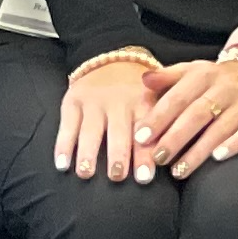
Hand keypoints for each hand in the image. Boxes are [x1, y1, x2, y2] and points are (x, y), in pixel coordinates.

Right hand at [55, 58, 166, 183]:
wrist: (112, 61)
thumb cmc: (138, 93)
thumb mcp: (157, 97)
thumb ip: (165, 121)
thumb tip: (174, 154)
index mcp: (143, 102)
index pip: (145, 130)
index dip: (145, 154)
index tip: (145, 177)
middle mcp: (118, 102)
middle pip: (118, 131)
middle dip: (118, 153)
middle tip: (117, 175)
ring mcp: (94, 101)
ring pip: (91, 129)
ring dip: (88, 152)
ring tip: (86, 173)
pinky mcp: (73, 101)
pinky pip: (67, 125)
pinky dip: (64, 145)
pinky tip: (62, 165)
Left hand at [137, 54, 237, 171]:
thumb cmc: (219, 80)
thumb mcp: (194, 71)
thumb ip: (168, 78)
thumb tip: (144, 80)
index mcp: (204, 74)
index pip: (178, 96)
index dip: (159, 117)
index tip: (141, 137)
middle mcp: (225, 87)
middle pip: (197, 114)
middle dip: (175, 138)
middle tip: (157, 159)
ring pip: (219, 128)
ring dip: (198, 151)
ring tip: (178, 171)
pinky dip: (233, 145)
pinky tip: (218, 158)